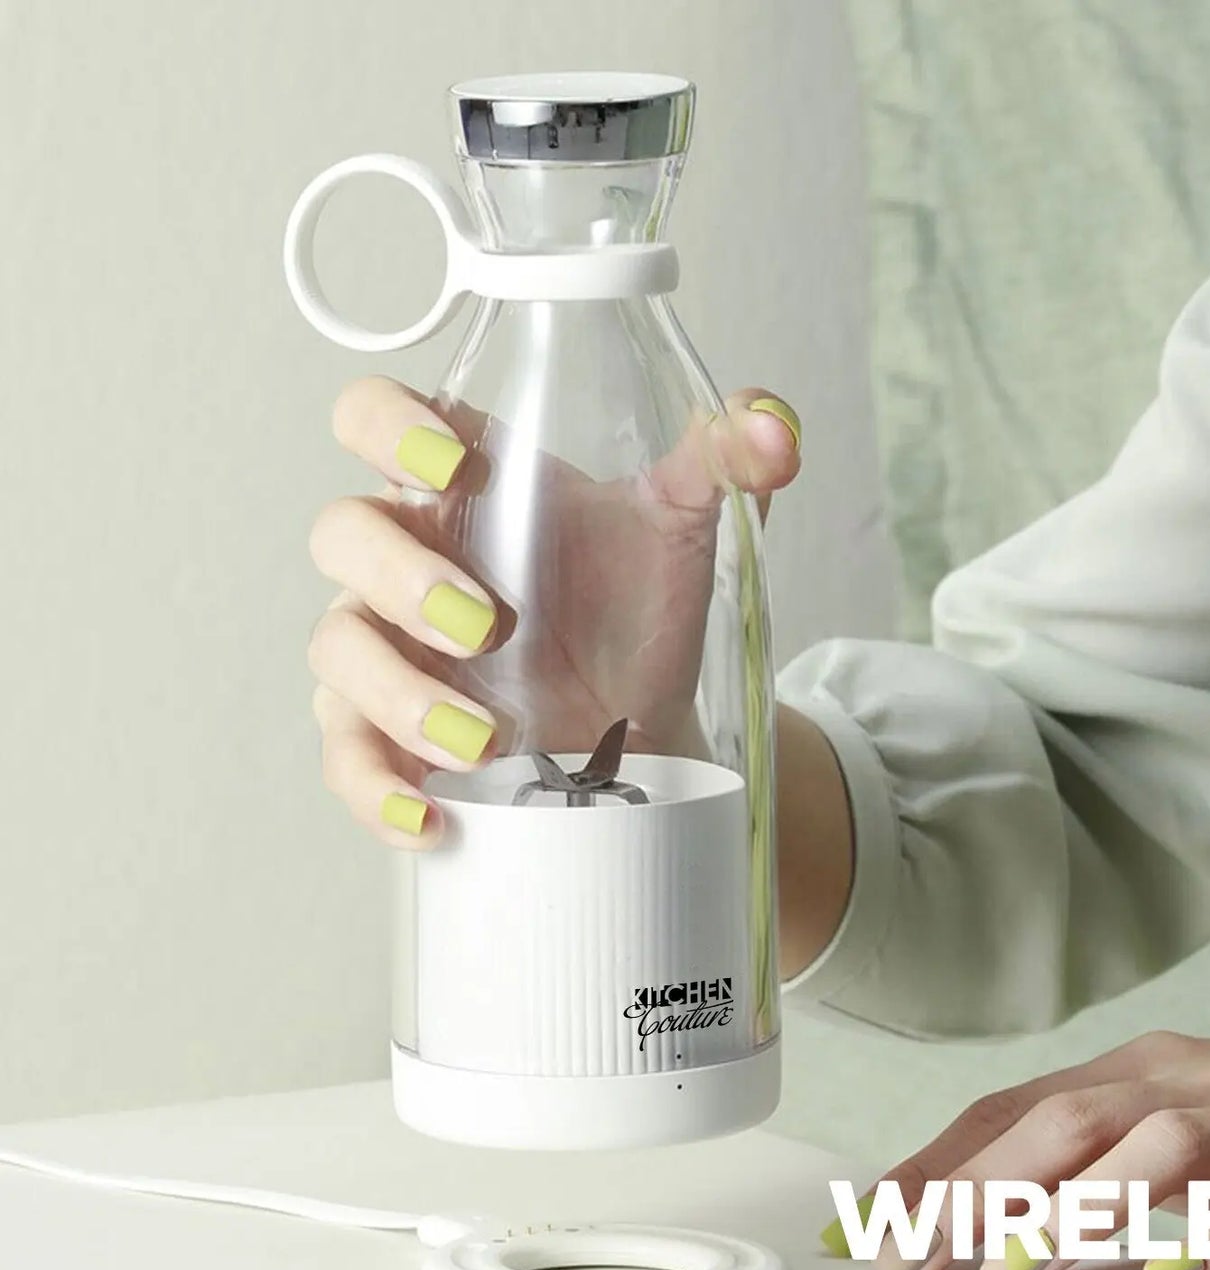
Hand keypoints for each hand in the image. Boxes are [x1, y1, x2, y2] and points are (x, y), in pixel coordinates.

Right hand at [307, 376, 800, 844]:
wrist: (647, 725)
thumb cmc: (638, 608)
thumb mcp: (686, 529)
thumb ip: (725, 463)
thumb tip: (775, 427)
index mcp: (460, 486)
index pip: (376, 417)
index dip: (389, 426)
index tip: (454, 462)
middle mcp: (406, 557)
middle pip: (342, 535)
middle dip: (403, 577)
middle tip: (489, 625)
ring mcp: (388, 649)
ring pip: (337, 650)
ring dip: (398, 692)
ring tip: (484, 739)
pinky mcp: (387, 734)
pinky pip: (344, 759)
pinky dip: (374, 788)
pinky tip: (427, 817)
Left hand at [871, 1032, 1209, 1269]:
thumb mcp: (1189, 1140)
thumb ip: (1108, 1181)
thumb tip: (1014, 1237)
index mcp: (1147, 1071)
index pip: (1017, 1107)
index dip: (937, 1161)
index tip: (872, 1217)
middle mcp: (1194, 1082)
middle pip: (1065, 1119)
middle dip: (974, 1188)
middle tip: (906, 1254)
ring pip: (1156, 1145)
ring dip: (1076, 1210)